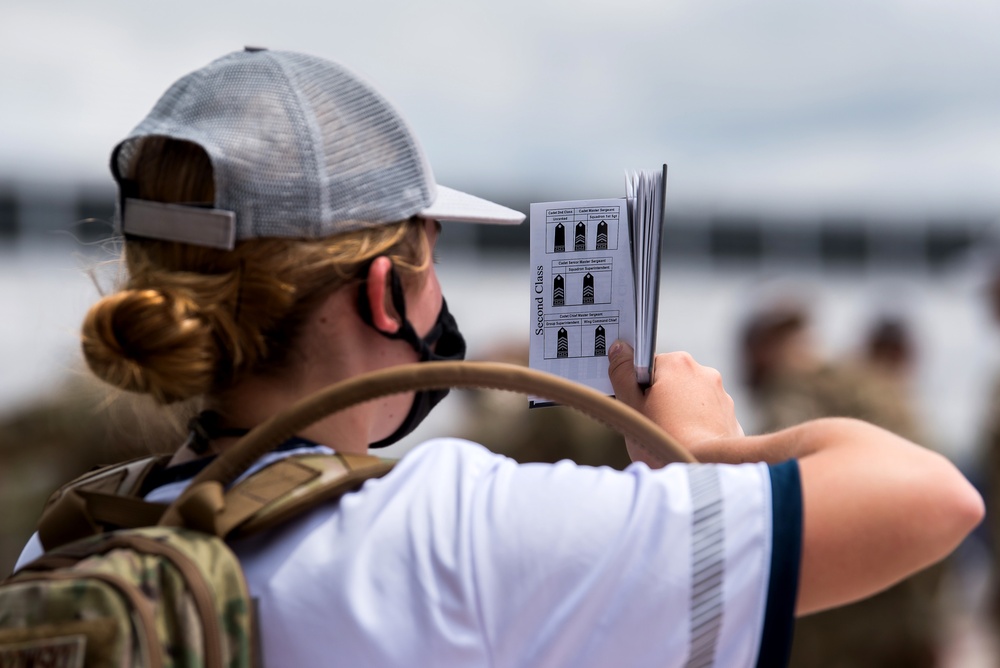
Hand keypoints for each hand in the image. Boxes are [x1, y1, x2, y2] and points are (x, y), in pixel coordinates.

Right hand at [608, 341, 742, 465]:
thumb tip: (619, 349)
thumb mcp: (632, 405)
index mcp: (677, 363)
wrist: (705, 467)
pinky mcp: (729, 414)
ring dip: (678, 410)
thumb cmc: (664, 437)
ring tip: (670, 434)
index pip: (647, 366)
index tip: (638, 406)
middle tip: (651, 422)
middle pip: (669, 379)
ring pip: (687, 397)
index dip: (638, 387)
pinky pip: (704, 413)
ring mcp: (719, 392)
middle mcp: (702, 371)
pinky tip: (687, 440)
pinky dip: (695, 423)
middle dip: (659, 397)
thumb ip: (622, 373)